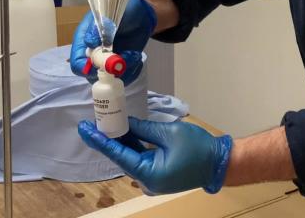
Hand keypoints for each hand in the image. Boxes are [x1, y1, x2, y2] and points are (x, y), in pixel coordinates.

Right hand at [70, 0, 156, 84]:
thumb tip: (90, 43)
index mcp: (84, 39)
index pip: (77, 62)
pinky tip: (136, 55)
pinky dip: (132, 70)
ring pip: (110, 79)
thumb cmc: (124, 9)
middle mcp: (93, 53)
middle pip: (92, 75)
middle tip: (123, 58)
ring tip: (133, 54)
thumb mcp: (110, 14)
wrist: (142, 13)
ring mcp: (108, 61)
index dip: (85, 68)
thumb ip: (99, 27)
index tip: (101, 66)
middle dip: (108, 71)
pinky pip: (124, 77)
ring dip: (123, 70)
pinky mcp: (121, 65)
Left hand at [78, 117, 232, 194]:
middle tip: (92, 122)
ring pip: (130, 158)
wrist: (220, 163)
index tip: (85, 129)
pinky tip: (123, 132)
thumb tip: (125, 122)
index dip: (100, 140)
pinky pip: (140, 159)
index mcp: (148, 174)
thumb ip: (143, 129)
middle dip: (108, 139)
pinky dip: (132, 146)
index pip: (117, 155)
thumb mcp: (168, 133)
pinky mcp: (157, 174)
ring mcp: (152, 180)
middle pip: (122, 157)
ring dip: (120, 142)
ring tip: (105, 124)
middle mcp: (146, 181)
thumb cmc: (198, 148)